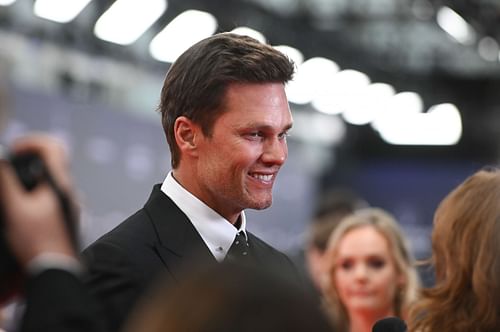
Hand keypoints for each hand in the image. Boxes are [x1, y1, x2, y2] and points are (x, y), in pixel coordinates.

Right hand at [0, 134, 76, 266]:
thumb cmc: (37, 241)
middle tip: (10, 163)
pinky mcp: (65, 214)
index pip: (53, 147)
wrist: (56, 270)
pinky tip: (20, 203)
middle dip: (29, 156)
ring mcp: (69, 203)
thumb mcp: (15, 209)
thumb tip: (0, 160)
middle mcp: (69, 190)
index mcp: (60, 184)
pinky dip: (35, 189)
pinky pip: (51, 193)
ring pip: (51, 178)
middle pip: (52, 160)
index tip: (12, 150)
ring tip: (12, 184)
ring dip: (30, 174)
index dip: (31, 142)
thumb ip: (6, 182)